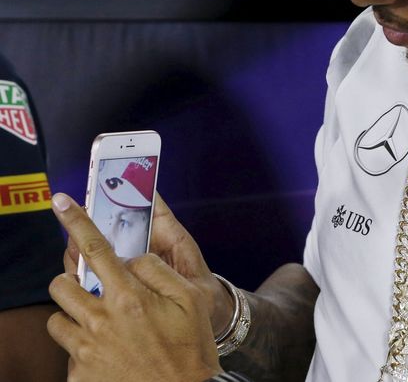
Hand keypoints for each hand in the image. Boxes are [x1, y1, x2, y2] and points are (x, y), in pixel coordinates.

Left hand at [49, 193, 221, 381]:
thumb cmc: (191, 349)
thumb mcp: (190, 300)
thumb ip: (158, 271)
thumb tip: (133, 259)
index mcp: (129, 297)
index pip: (95, 249)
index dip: (76, 221)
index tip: (61, 202)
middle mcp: (101, 320)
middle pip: (62, 284)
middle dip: (72, 280)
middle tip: (92, 288)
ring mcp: (87, 350)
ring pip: (58, 318)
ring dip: (74, 314)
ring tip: (100, 323)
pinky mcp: (80, 375)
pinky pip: (67, 351)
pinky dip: (82, 347)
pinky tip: (109, 353)